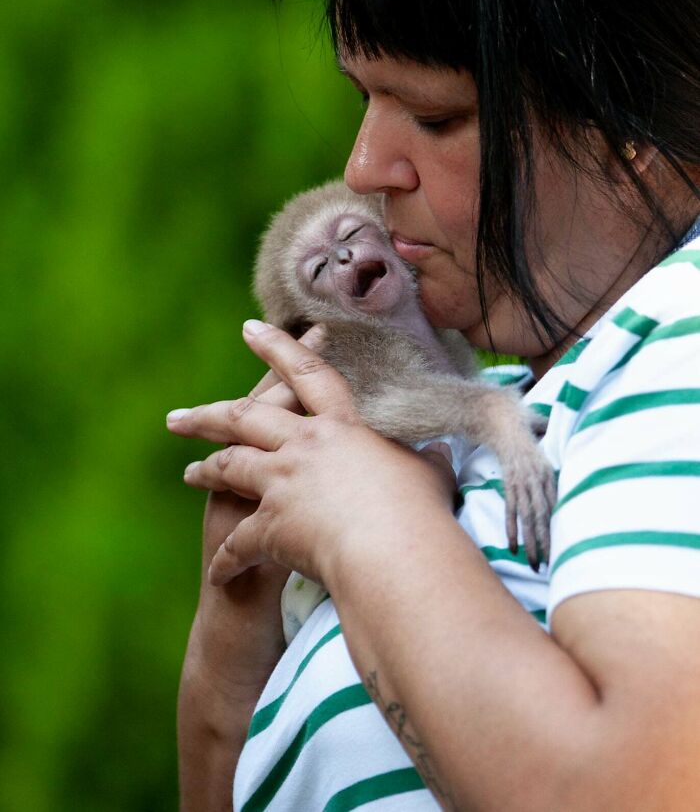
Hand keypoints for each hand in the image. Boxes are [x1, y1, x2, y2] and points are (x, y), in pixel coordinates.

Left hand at [169, 320, 456, 590]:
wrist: (395, 548)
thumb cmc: (419, 510)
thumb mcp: (430, 475)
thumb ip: (430, 460)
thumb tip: (445, 452)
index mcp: (341, 426)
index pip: (305, 373)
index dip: (277, 347)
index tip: (250, 329)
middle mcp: (303, 446)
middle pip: (245, 418)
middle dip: (208, 415)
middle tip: (179, 417)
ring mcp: (282, 482)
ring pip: (230, 466)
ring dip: (207, 470)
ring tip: (190, 473)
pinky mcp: (270, 524)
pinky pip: (239, 542)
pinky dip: (229, 561)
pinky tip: (219, 575)